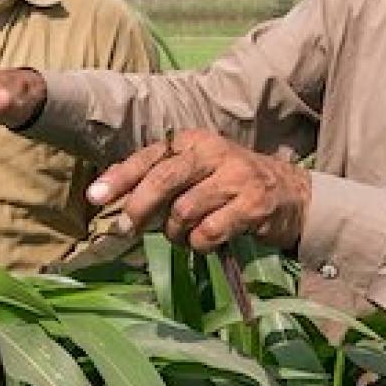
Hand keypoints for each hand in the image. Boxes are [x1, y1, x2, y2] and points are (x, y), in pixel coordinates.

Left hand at [86, 129, 310, 252]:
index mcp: (192, 141)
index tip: (94, 198)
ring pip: (184, 211)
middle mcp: (214, 153)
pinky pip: (209, 232)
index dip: (119, 178)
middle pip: (163, 180)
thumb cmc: (230, 183)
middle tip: (126, 228)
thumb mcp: (193, 170)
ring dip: (174, 233)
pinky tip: (204, 242)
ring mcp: (236, 178)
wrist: (291, 194)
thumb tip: (105, 187)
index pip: (148, 157)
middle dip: (138, 208)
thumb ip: (153, 174)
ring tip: (181, 236)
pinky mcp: (253, 205)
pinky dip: (199, 244)